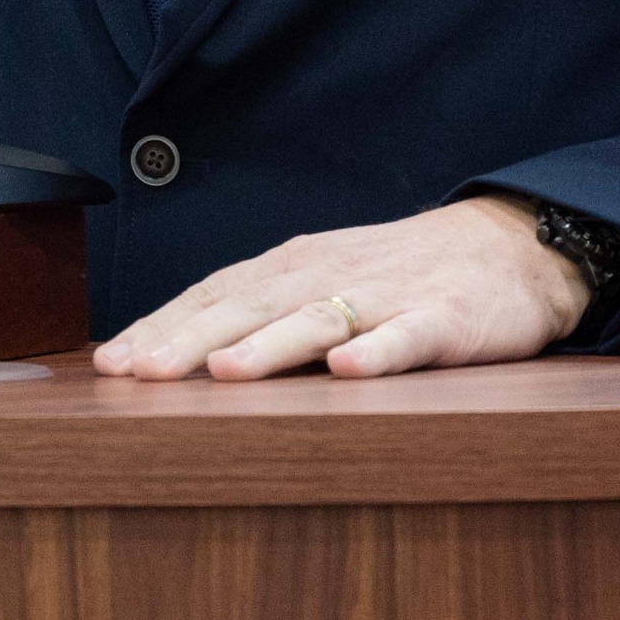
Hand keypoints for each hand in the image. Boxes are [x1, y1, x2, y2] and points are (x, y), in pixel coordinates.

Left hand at [95, 195, 588, 381]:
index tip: (109, 363)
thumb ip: (261, 312)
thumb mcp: (324, 280)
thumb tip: (176, 354)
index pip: (213, 295)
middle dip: (190, 339)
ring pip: (319, 321)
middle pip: (250, 307)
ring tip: (223, 374)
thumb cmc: (401, 273)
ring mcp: (387, 296)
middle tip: (139, 373)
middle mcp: (329, 274)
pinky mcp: (444, 320)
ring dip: (269, 347)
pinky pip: (406, 338)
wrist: (510, 246)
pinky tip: (348, 372)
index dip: (161, 326)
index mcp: (294, 267)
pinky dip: (377, 353)